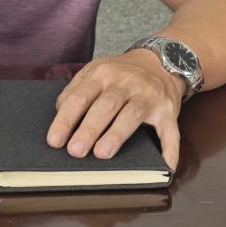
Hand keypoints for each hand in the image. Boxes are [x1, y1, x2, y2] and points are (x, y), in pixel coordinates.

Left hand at [45, 50, 183, 171]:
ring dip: (117, 134)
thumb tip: (60, 113)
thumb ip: (77, 89)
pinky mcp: (168, 110)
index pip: (81, 97)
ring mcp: (149, 96)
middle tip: (75, 151)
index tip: (54, 141)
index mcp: (103, 73)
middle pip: (105, 105)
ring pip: (132, 114)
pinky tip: (166, 166)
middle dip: (89, 128)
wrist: (160, 60)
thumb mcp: (96, 70)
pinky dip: (170, 149)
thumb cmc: (121, 73)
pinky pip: (171, 130)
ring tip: (101, 154)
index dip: (66, 119)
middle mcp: (126, 82)